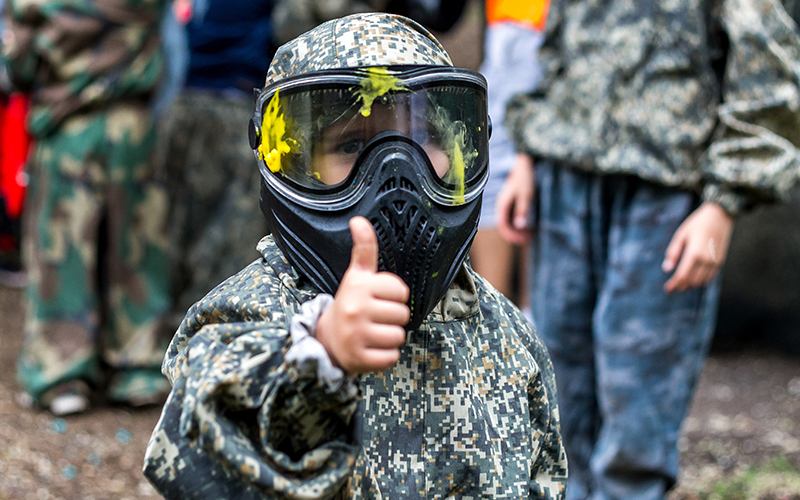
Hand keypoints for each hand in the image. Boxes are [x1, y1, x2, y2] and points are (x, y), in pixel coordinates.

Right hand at [315, 216, 409, 374]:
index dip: (394, 296)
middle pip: (402, 314)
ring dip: (390, 337)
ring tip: (373, 332)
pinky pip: (391, 357)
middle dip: (393, 318)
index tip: (379, 298)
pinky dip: (385, 356)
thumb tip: (359, 220)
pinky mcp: (359, 358)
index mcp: (358, 286)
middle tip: (375, 318)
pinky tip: (371, 348)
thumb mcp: (355, 276)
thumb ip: (364, 249)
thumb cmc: (349, 304)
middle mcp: (355, 309)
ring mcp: (356, 335)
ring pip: (399, 336)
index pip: (401, 291)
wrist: (326, 339)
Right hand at [496, 153, 534, 244]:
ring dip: (517, 229)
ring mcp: (505, 204)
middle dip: (515, 234)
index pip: (502, 226)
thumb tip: (519, 226)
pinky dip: (518, 223)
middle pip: (505, 225)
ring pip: (509, 222)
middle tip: (528, 239)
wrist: (523, 164)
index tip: (523, 240)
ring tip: (529, 234)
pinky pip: (512, 216)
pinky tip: (528, 225)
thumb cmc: (524, 178)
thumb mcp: (525, 195)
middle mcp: (502, 205)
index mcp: (502, 204)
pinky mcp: (510, 202)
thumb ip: (522, 210)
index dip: (511, 235)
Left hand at [663, 202, 733, 292]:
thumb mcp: (680, 235)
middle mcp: (706, 260)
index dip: (674, 284)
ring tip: (681, 285)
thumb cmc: (697, 224)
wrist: (719, 216)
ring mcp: (715, 261)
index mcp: (694, 253)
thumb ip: (673, 253)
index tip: (667, 289)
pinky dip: (701, 281)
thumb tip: (666, 269)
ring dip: (691, 285)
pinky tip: (693, 280)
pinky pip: (710, 277)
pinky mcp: (720, 261)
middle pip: (691, 281)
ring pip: (701, 281)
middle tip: (673, 288)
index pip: (682, 275)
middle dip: (681, 286)